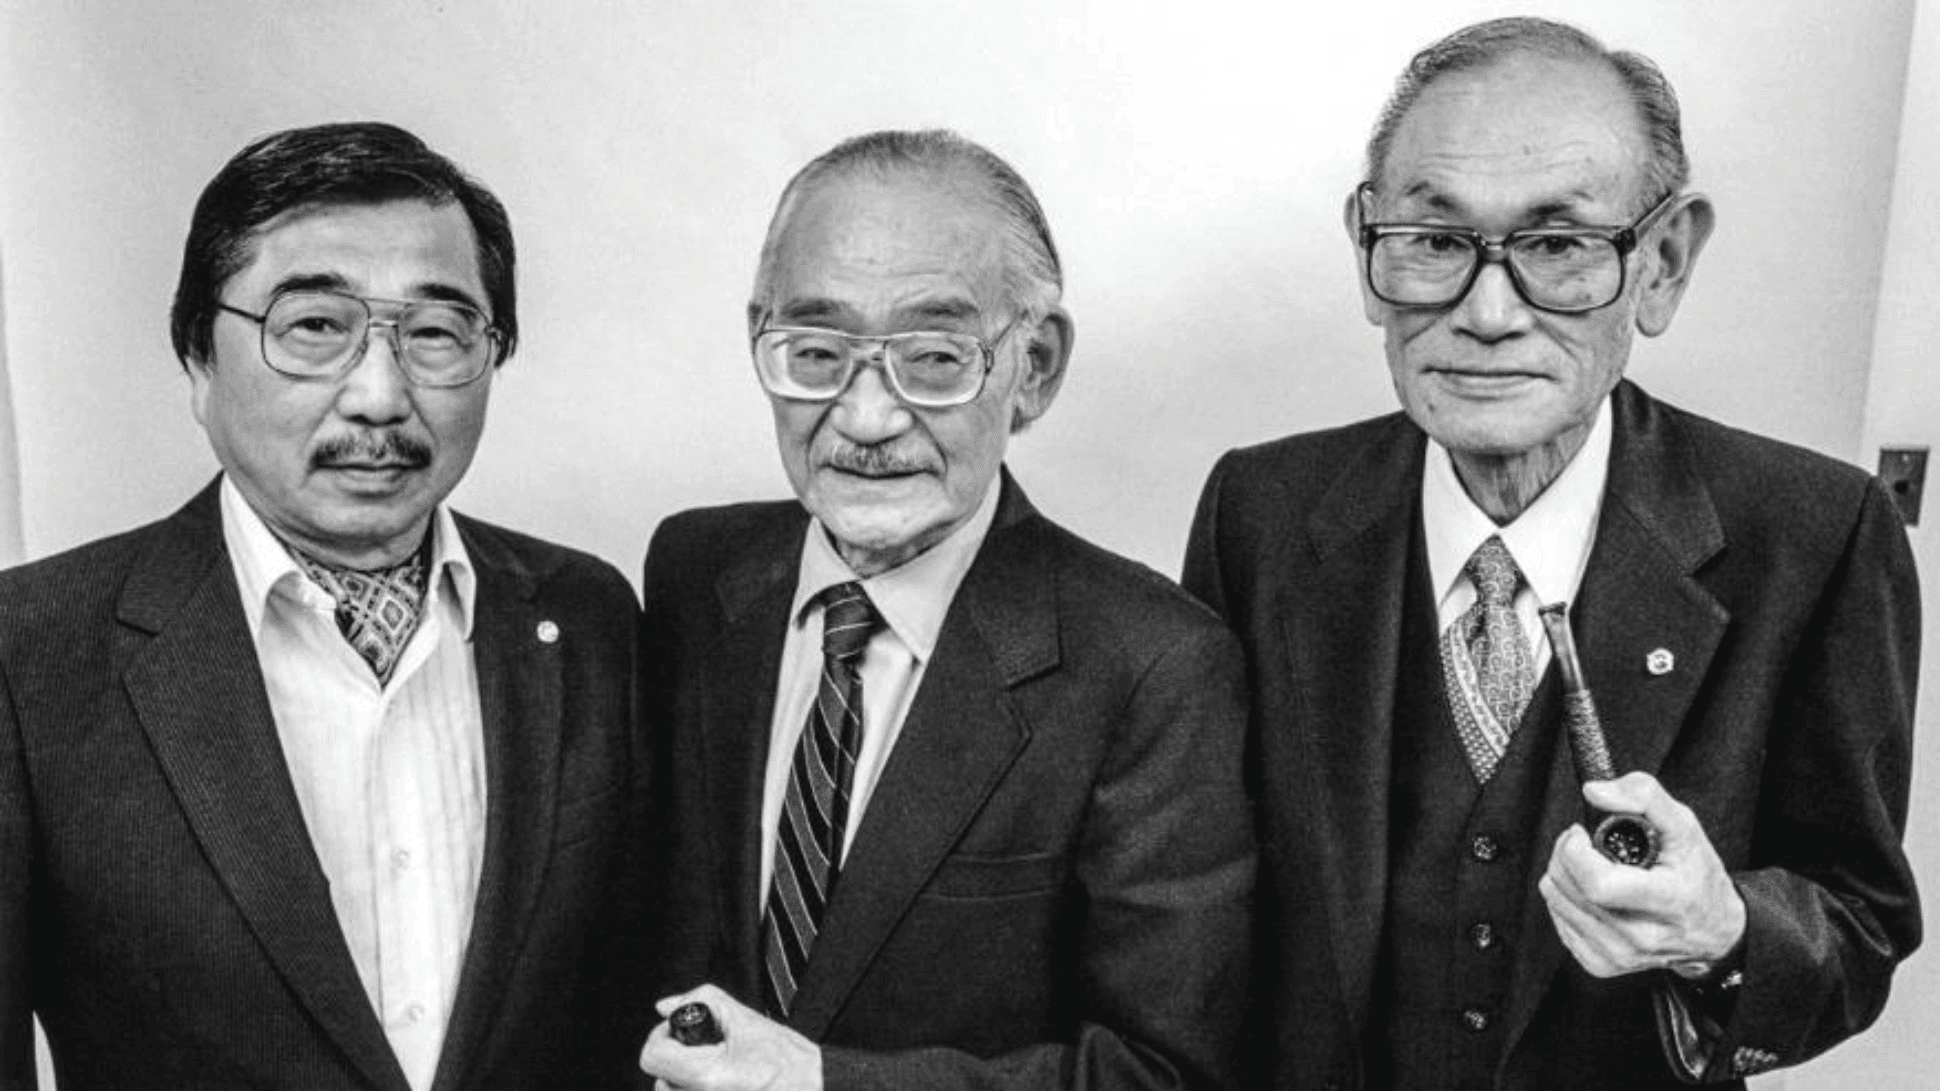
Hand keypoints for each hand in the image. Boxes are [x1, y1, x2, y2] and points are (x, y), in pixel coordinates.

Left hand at [637, 983, 821, 1090]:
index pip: (652, 1057)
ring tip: (715, 1070)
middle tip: (704, 1052)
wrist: (815, 1088)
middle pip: (659, 1081)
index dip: (662, 1037)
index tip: (680, 1033)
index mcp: (708, 1077)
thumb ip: (703, 1001)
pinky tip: (720, 1083)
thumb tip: (666, 1006)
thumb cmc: (790, 1062)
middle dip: (676, 1061)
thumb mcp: (748, 1020)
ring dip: (684, 1082)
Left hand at [1538, 772, 1745, 978]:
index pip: (1598, 884)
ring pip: (1557, 903)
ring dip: (1561, 873)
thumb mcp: (1685, 826)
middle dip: (1564, 854)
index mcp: (1667, 902)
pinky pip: (1559, 922)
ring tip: (1587, 863)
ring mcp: (1619, 955)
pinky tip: (1589, 890)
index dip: (1575, 850)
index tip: (1580, 833)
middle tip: (1580, 842)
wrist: (1714, 931)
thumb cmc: (1697, 876)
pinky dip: (1565, 899)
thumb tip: (1595, 792)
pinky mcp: (1601, 965)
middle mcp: (1642, 936)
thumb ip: (1644, 796)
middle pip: (1570, 890)